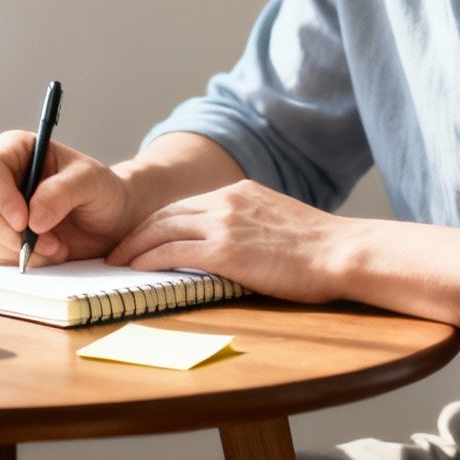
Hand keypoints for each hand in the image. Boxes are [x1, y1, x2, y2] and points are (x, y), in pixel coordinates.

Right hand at [0, 131, 140, 265]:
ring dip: (19, 248)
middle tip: (50, 243)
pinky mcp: (2, 235)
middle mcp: (2, 177)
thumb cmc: (102, 191)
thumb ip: (63, 192)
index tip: (24, 220)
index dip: (0, 196)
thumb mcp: (92, 182)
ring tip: (57, 247)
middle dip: (10, 232)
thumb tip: (32, 218)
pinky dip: (20, 259)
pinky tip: (48, 253)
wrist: (112, 221)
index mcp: (17, 149)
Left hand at [105, 179, 351, 301]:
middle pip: (165, 214)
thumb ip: (249, 222)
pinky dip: (149, 259)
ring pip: (163, 230)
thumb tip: (231, 242)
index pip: (184, 204)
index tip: (141, 236)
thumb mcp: (277, 220)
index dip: (157, 222)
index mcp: (239, 191)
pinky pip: (173, 251)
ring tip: (119, 261)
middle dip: (136, 232)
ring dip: (135, 246)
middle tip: (118, 249)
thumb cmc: (319, 248)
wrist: (342, 252)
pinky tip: (137, 269)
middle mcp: (226, 201)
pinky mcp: (226, 250)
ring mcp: (225, 224)